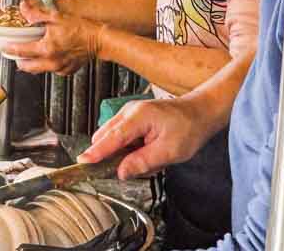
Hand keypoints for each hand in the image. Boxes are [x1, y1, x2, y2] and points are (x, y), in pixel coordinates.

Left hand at [0, 0, 100, 74]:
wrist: (99, 39)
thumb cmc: (81, 28)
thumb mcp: (56, 16)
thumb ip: (37, 13)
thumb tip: (23, 7)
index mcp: (46, 48)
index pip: (21, 52)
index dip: (9, 49)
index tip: (3, 47)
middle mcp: (51, 62)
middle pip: (26, 67)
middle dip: (18, 60)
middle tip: (14, 52)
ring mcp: (59, 68)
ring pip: (38, 70)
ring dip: (32, 62)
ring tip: (29, 52)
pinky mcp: (67, 71)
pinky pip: (51, 70)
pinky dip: (46, 64)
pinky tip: (47, 54)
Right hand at [80, 96, 214, 179]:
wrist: (201, 112)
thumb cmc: (189, 128)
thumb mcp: (169, 151)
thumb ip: (142, 162)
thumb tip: (121, 172)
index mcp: (138, 117)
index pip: (111, 138)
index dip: (96, 152)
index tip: (82, 162)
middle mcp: (129, 112)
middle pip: (106, 137)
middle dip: (114, 156)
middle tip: (137, 166)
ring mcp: (129, 113)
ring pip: (113, 138)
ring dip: (125, 153)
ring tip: (151, 157)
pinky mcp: (133, 118)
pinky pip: (122, 136)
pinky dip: (130, 148)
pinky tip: (149, 151)